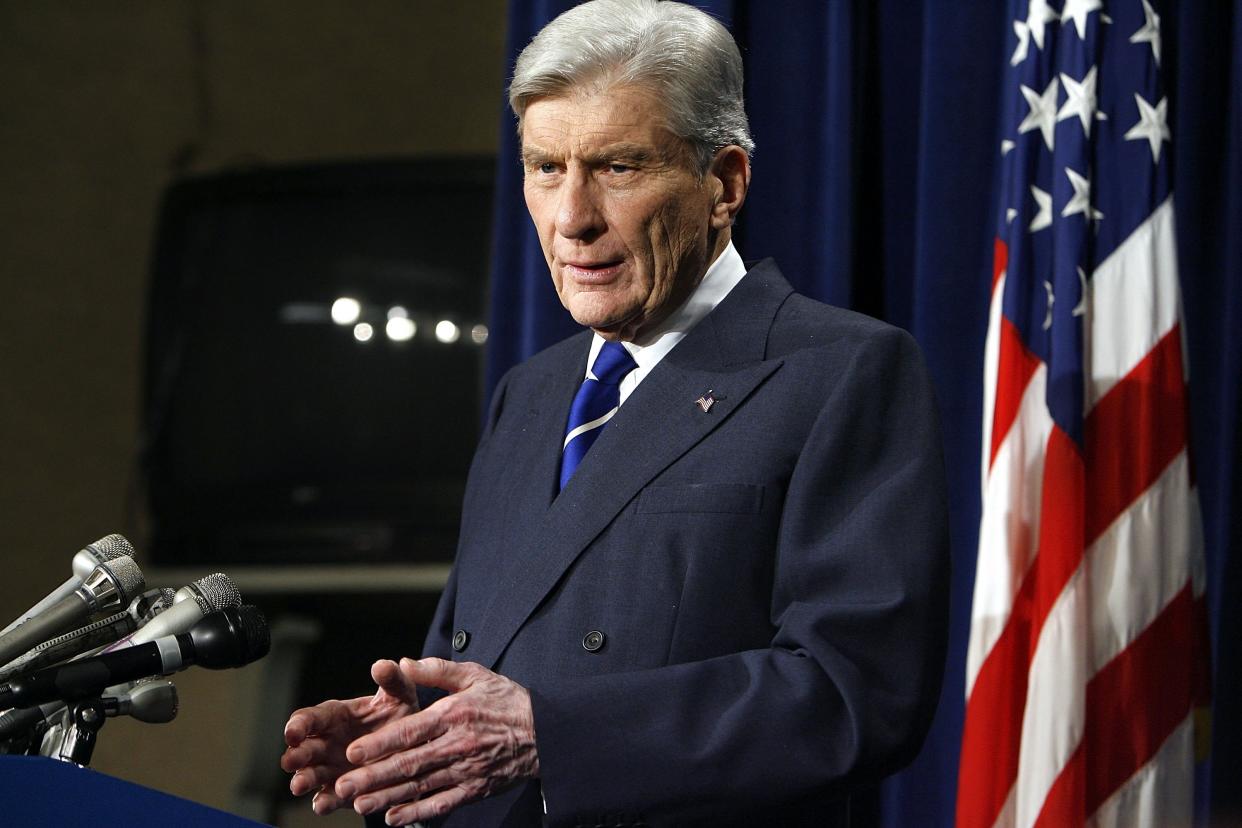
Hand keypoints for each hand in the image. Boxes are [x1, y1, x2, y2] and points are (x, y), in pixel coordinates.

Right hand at [281, 658, 420, 814]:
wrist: (416, 748)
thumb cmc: (401, 716)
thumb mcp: (400, 695)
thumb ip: (392, 680)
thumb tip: (382, 665)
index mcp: (335, 717)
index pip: (309, 718)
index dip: (298, 725)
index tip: (293, 732)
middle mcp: (327, 743)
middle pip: (303, 748)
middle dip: (295, 754)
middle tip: (291, 760)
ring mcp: (332, 769)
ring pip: (310, 775)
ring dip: (303, 780)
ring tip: (300, 785)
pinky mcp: (342, 791)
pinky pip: (329, 798)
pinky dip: (325, 802)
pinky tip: (323, 804)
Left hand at [334, 657, 539, 824]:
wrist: (546, 733)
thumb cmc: (507, 701)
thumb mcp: (475, 675)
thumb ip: (437, 669)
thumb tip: (403, 663)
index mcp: (454, 714)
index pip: (410, 731)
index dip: (381, 744)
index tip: (354, 753)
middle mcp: (457, 744)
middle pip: (409, 764)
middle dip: (374, 776)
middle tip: (344, 785)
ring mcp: (466, 770)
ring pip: (420, 786)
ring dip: (387, 797)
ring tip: (359, 805)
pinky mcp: (475, 789)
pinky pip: (442, 803)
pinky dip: (417, 813)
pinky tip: (394, 818)